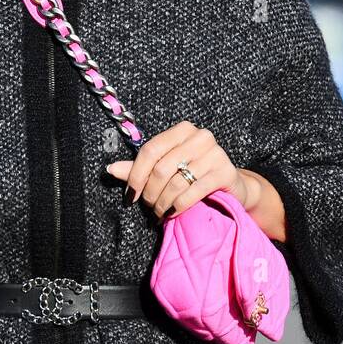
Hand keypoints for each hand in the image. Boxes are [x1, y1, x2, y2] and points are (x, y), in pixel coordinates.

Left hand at [106, 120, 255, 219]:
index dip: (135, 174)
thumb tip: (111, 170)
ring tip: (160, 212)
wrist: (231, 187)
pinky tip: (173, 213)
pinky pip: (192, 192)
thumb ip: (140, 169)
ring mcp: (215, 153)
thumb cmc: (194, 176)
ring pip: (175, 182)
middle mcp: (200, 136)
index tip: (130, 195)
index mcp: (182, 130)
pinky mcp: (225, 172)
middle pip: (161, 168)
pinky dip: (178, 206)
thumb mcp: (167, 169)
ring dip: (162, 203)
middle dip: (150, 193)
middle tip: (149, 207)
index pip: (150, 150)